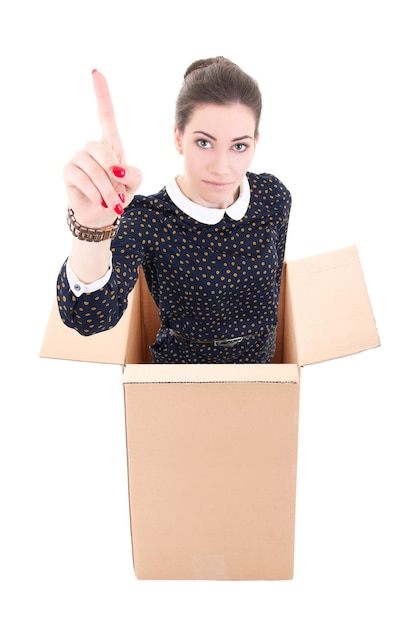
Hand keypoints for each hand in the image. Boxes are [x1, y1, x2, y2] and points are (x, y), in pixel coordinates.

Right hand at [63, 70, 142, 227]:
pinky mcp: (68, 171)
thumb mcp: (134, 183)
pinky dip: (95, 193)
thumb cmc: (119, 194)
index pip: (105, 115)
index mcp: (110, 145)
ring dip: (107, 189)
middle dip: (114, 176)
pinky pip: (83, 178)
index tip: (96, 72)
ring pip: (94, 169)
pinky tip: (100, 201)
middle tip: (120, 194)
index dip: (101, 94)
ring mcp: (78, 158)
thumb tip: (117, 169)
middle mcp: (92, 147)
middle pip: (102, 151)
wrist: (102, 214)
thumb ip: (134, 173)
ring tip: (112, 201)